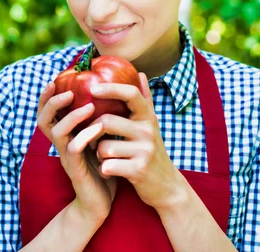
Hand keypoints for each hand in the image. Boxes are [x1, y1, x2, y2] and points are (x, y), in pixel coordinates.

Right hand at [37, 82, 117, 223]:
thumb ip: (101, 119)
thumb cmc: (101, 167)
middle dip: (51, 102)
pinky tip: (99, 128)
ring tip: (89, 106)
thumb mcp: (100, 139)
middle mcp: (61, 144)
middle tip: (67, 91)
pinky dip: (85, 136)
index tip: (57, 79)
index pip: (48, 111)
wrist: (100, 203)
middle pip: (43, 119)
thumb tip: (113, 94)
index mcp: (66, 135)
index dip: (48, 95)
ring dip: (72, 116)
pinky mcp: (75, 170)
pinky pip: (74, 150)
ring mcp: (66, 157)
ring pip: (57, 132)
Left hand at [89, 73, 186, 211]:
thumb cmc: (152, 152)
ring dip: (98, 154)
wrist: (167, 186)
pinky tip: (109, 171)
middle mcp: (148, 131)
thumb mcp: (150, 125)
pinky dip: (104, 169)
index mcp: (148, 118)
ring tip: (105, 157)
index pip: (131, 94)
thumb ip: (145, 99)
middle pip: (107, 121)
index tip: (93, 89)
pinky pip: (108, 165)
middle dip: (93, 132)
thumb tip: (141, 73)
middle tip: (92, 139)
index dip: (111, 88)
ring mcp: (145, 151)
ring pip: (104, 146)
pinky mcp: (139, 170)